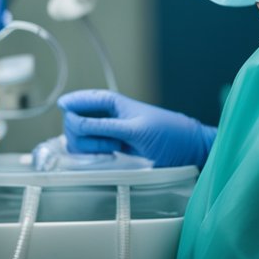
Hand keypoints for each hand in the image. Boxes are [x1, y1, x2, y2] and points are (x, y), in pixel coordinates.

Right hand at [60, 90, 216, 168]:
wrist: (188, 151)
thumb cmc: (167, 135)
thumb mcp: (135, 131)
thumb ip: (102, 126)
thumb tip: (73, 120)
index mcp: (110, 102)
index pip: (78, 101)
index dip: (70, 110)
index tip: (73, 124)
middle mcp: (104, 114)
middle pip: (73, 121)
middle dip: (83, 134)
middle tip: (107, 144)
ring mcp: (106, 131)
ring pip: (78, 137)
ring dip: (90, 146)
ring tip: (112, 151)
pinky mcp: (109, 146)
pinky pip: (88, 149)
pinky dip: (92, 154)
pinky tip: (108, 157)